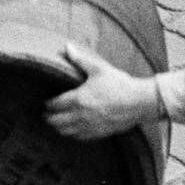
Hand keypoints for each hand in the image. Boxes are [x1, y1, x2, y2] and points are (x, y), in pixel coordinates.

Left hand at [44, 44, 165, 139]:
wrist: (139, 102)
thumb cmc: (119, 84)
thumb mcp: (99, 68)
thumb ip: (80, 59)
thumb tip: (67, 47)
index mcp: (78, 98)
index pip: (54, 105)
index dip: (47, 104)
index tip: (46, 102)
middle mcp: (80, 115)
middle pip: (55, 121)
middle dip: (49, 117)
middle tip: (47, 113)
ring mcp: (89, 126)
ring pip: (65, 132)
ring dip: (58, 127)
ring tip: (57, 122)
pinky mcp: (98, 133)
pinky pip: (78, 137)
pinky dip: (72, 134)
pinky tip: (73, 129)